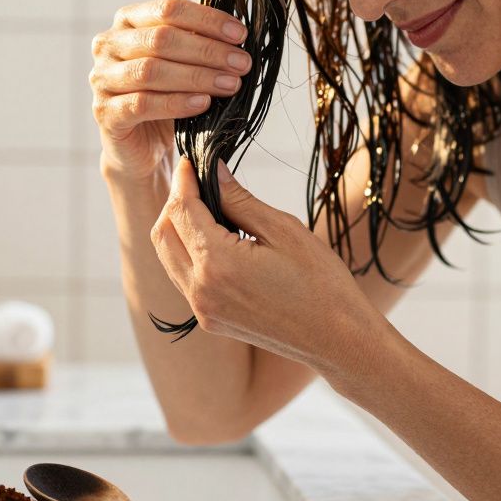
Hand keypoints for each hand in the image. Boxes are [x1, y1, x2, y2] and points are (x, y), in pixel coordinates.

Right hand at [90, 0, 251, 179]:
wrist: (141, 147)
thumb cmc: (165, 96)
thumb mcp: (182, 63)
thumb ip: (199, 43)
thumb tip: (237, 33)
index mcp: (128, 21)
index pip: (168, 10)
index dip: (207, 20)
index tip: (240, 35)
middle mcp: (108, 45)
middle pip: (161, 39)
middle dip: (207, 50)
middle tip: (242, 64)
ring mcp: (102, 78)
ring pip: (151, 71)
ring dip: (197, 76)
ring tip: (230, 84)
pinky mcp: (105, 113)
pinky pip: (142, 103)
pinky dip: (176, 102)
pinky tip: (203, 104)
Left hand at [149, 157, 378, 374]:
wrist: (337, 340)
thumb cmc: (321, 283)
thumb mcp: (283, 230)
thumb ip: (239, 199)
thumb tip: (212, 170)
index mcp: (218, 264)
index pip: (181, 210)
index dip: (183, 180)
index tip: (192, 160)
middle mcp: (201, 290)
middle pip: (162, 234)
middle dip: (174, 202)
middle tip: (198, 181)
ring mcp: (203, 310)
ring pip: (167, 257)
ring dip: (177, 228)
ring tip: (206, 207)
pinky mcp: (210, 321)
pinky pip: (183, 279)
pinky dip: (187, 253)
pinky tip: (214, 240)